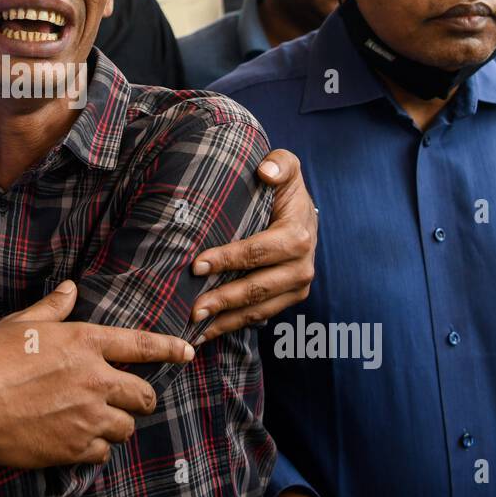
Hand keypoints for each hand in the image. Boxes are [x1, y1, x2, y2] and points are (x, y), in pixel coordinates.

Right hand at [0, 281, 194, 468]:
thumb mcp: (22, 323)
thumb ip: (54, 308)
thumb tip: (70, 288)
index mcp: (85, 342)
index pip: (142, 344)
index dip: (169, 348)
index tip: (188, 351)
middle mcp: (95, 379)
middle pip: (144, 395)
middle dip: (139, 398)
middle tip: (125, 400)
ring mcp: (87, 416)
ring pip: (126, 427)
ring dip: (115, 425)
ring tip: (93, 421)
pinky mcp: (74, 447)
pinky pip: (103, 453)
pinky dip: (93, 449)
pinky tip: (74, 440)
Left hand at [190, 148, 315, 341]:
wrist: (299, 211)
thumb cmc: (283, 187)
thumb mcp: (286, 166)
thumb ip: (279, 164)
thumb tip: (265, 171)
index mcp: (299, 235)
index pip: (260, 251)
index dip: (229, 259)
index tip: (198, 265)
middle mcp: (302, 266)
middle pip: (259, 287)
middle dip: (224, 298)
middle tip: (193, 307)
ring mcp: (297, 287)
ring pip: (259, 309)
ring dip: (226, 320)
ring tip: (195, 327)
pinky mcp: (287, 300)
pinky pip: (259, 317)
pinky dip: (232, 326)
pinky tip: (206, 332)